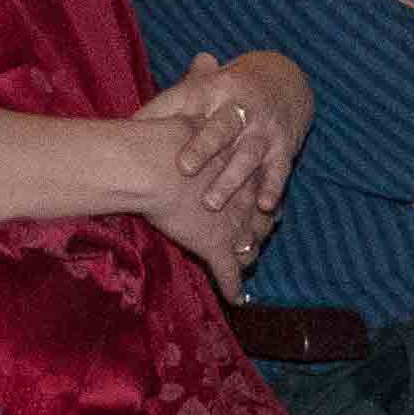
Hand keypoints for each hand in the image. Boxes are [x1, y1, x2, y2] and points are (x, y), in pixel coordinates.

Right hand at [119, 113, 262, 299]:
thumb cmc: (164, 140)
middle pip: (261, 218)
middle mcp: (244, 199)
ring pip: (249, 247)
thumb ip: (186, 122)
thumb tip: (170, 116)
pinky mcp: (217, 247)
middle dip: (261, 226)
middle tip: (260, 231)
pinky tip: (236, 298)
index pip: (258, 187)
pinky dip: (233, 288)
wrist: (152, 162)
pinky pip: (230, 274)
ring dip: (248, 255)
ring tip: (247, 259)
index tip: (259, 199)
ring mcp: (233, 226)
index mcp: (238, 169)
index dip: (259, 194)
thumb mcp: (182, 122)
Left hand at [136, 50, 311, 215]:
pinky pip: (279, 169)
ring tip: (211, 202)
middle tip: (183, 169)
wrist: (283, 81)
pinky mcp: (284, 147)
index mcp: (213, 90)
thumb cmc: (225, 91)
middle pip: (221, 128)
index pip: (188, 102)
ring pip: (248, 154)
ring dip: (231, 179)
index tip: (147, 133)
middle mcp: (240, 109)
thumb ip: (165, 106)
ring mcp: (264, 129)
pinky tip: (264, 207)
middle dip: (203, 147)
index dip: (168, 116)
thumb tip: (127, 124)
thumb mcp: (198, 88)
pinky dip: (272, 187)